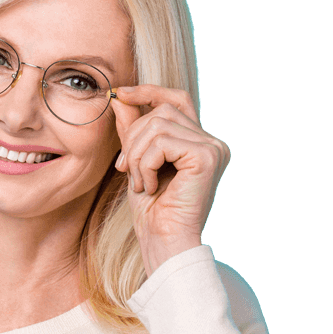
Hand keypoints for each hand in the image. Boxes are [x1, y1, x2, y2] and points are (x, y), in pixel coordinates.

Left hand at [111, 85, 229, 276]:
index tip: (120, 93)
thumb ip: (133, 130)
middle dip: (133, 137)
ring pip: (158, 125)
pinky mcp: (207, 157)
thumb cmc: (152, 211)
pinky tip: (150, 186)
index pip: (176, 100)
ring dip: (137, 155)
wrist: (164, 242)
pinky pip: (161, 143)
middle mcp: (212, 142)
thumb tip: (120, 97)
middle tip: (124, 169)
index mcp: (199, 143)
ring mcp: (213, 148)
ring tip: (140, 182)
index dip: (149, 91)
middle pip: (161, 112)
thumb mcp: (136, 163)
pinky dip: (146, 164)